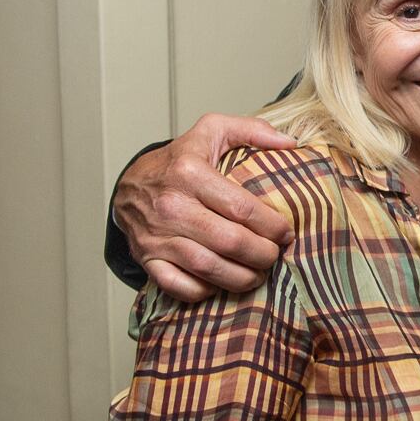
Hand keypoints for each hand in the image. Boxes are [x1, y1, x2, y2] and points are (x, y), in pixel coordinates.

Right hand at [113, 113, 297, 301]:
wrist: (129, 185)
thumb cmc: (178, 161)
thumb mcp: (211, 131)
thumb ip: (251, 130)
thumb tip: (289, 143)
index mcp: (189, 172)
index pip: (242, 207)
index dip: (272, 225)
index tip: (285, 232)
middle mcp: (171, 206)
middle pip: (230, 242)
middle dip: (262, 254)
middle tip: (274, 255)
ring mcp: (157, 235)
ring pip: (208, 268)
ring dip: (241, 277)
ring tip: (257, 273)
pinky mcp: (147, 258)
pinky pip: (179, 285)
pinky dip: (204, 290)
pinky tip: (221, 282)